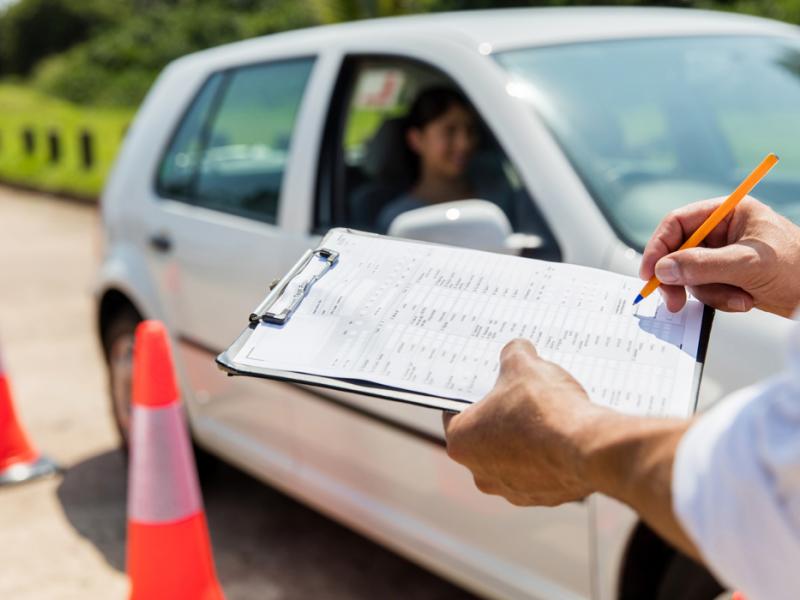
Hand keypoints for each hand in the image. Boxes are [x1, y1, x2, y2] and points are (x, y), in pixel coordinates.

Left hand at [442, 339, 602, 505]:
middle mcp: (480, 473)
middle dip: (502, 416)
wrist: (587, 448)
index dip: (474, 394)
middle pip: (486, 437)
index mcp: (461, 441)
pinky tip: (565, 436)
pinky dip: (550, 456)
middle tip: (522, 395)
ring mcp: (512, 490)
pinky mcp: (543, 498)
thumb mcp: (523, 365)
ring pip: (514, 457)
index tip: (489, 384)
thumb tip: (517, 350)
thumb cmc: (544, 408)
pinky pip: (542, 471)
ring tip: (549, 415)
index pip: (456, 412)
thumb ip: (513, 354)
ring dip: (527, 439)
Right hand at [640, 197, 799, 316]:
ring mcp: (723, 255)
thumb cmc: (798, 268)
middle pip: (678, 251)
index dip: (659, 247)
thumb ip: (702, 265)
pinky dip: (719, 299)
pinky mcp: (727, 277)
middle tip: (672, 300)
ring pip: (690, 275)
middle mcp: (722, 231)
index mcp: (728, 213)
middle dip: (680, 278)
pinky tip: (744, 300)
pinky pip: (704, 289)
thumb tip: (663, 269)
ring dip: (709, 292)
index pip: (678, 223)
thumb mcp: (747, 264)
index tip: (650, 273)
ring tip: (738, 298)